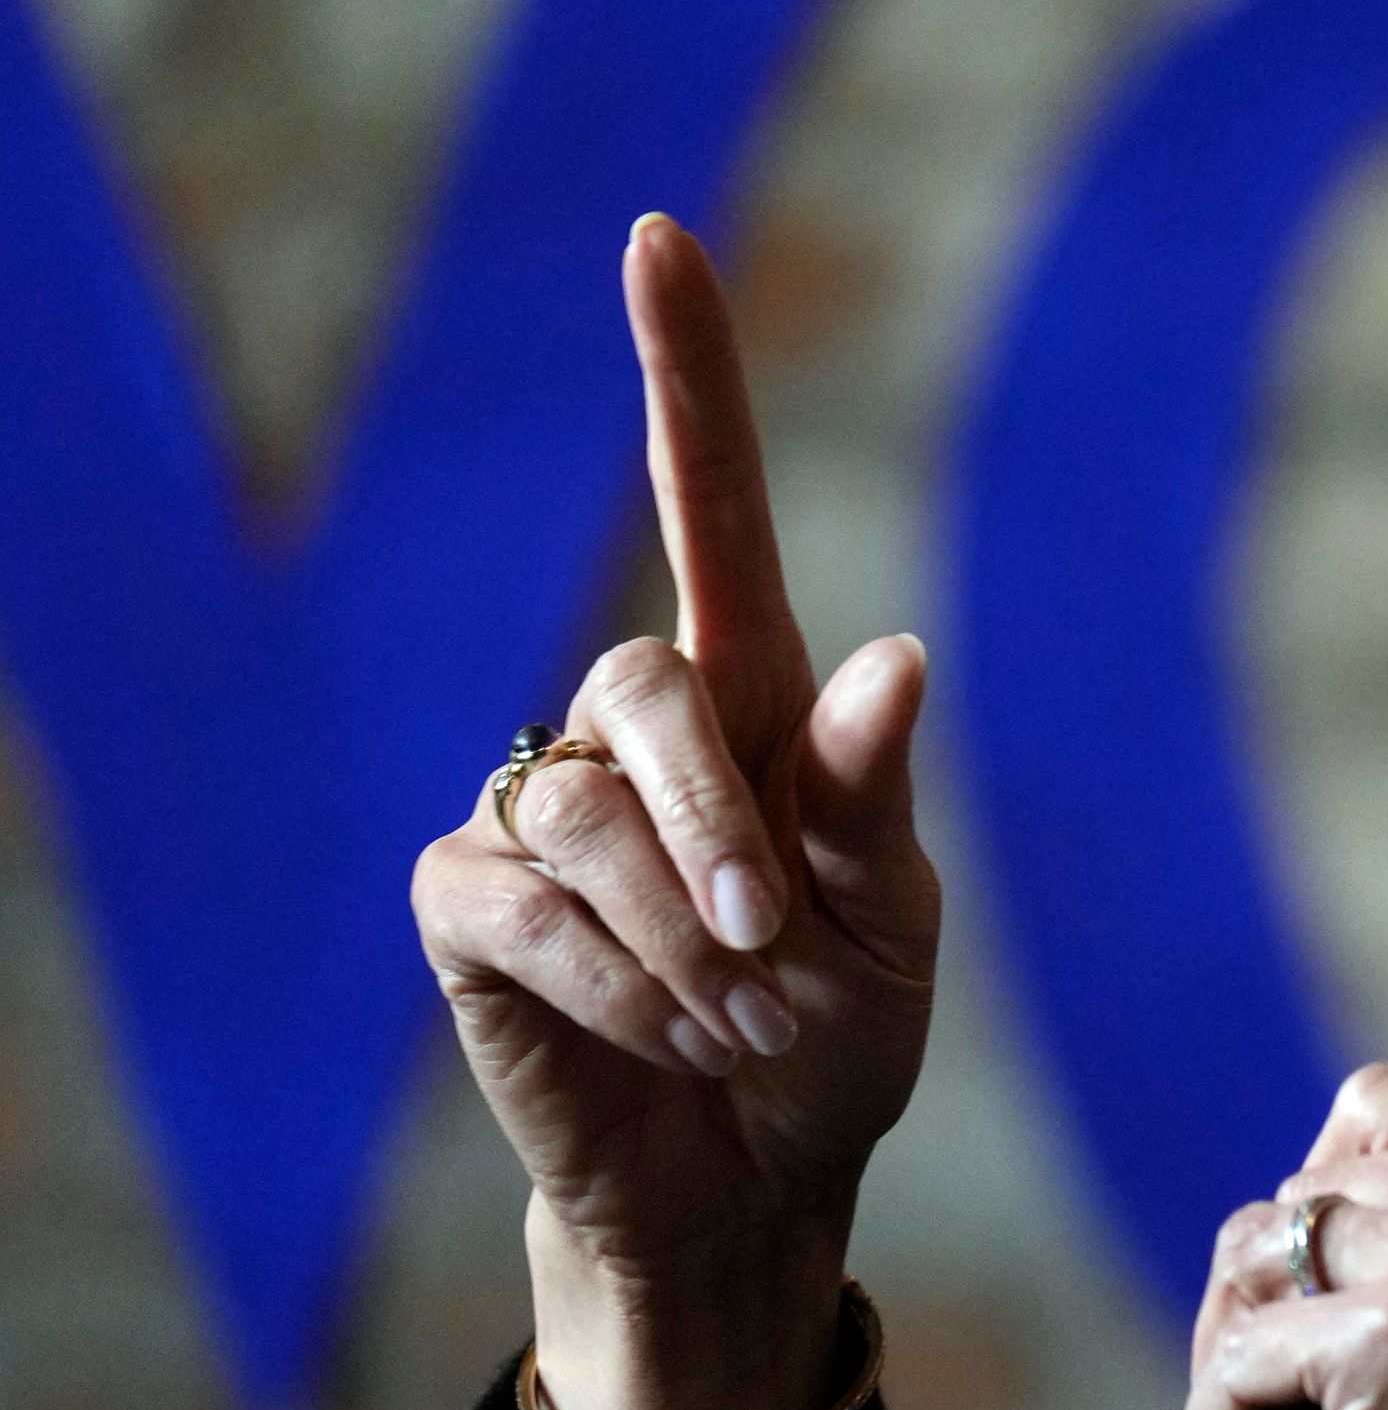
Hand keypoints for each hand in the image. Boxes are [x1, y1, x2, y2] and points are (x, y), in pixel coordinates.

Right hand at [409, 215, 937, 1409]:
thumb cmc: (837, 1031)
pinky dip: (614, 980)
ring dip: (683, 941)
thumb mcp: (891, 922)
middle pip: (647, 687)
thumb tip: (898, 664)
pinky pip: (527, 902)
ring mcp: (538, 805)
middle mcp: (637, 728)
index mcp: (760, 698)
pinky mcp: (467, 899)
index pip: (708, 502)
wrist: (753, 1174)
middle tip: (780, 961)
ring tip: (736, 1016)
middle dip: (723, 836)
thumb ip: (875, 800)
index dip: (683, 373)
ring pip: (590, 818)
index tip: (659, 235)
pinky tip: (657, 1033)